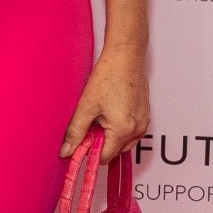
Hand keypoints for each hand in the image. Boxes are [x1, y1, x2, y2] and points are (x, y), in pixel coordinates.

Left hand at [61, 43, 149, 161]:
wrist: (126, 55)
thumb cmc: (108, 77)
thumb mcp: (86, 106)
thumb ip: (75, 133)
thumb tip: (66, 152)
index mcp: (122, 130)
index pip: (105, 157)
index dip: (90, 151)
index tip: (82, 140)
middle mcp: (137, 129)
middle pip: (116, 151)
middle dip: (102, 144)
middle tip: (91, 125)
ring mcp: (144, 121)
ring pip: (125, 142)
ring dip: (112, 137)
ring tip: (101, 117)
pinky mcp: (146, 112)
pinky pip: (133, 131)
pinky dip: (122, 128)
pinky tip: (112, 112)